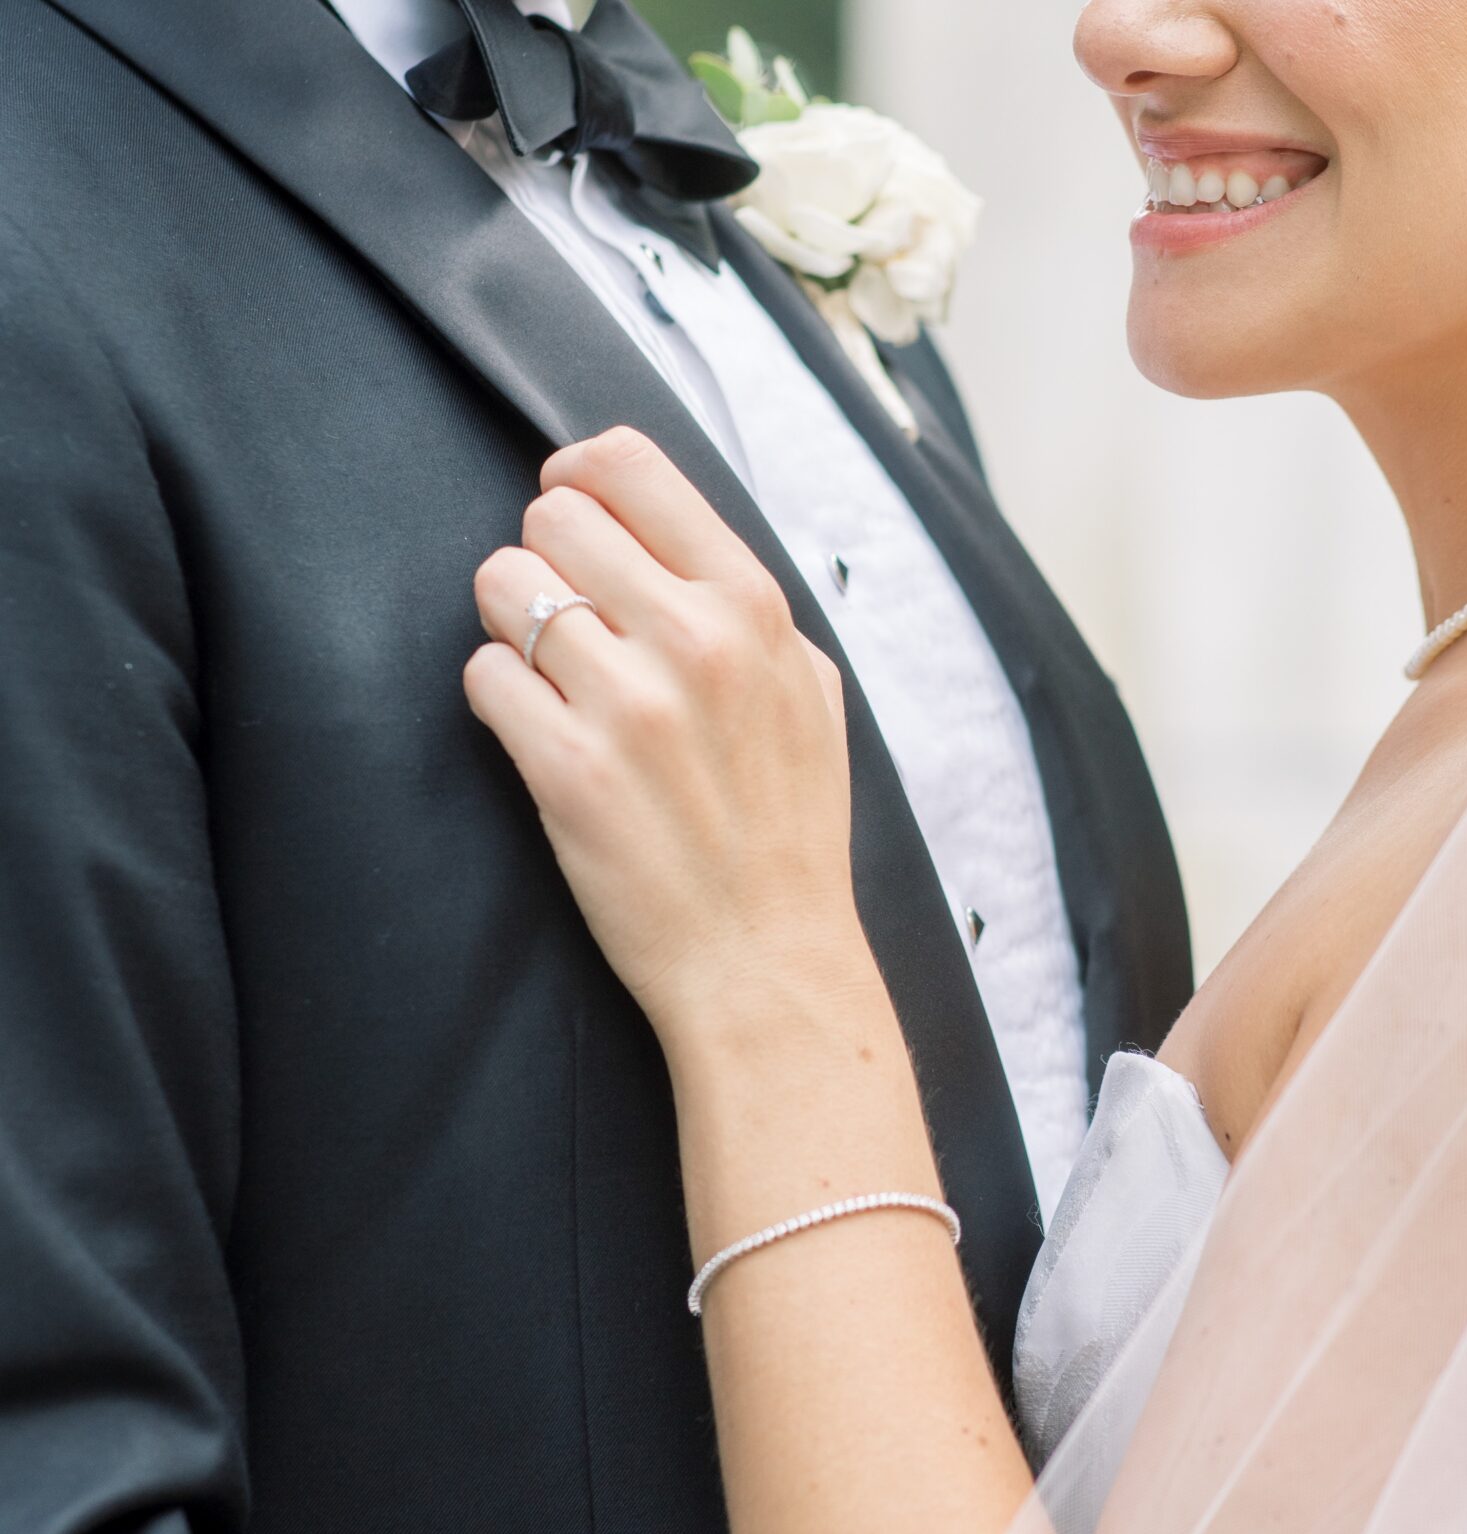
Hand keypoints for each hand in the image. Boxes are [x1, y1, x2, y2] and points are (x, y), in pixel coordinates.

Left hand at [466, 430, 862, 1052]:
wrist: (767, 961)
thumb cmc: (787, 832)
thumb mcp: (807, 692)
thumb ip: (744, 604)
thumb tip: (662, 532)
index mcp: (753, 605)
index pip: (628, 464)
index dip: (577, 481)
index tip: (570, 520)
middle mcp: (693, 640)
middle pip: (550, 518)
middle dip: (544, 565)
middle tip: (566, 629)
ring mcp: (629, 706)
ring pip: (502, 587)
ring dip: (510, 630)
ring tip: (550, 684)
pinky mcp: (568, 772)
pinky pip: (483, 677)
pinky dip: (497, 701)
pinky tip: (539, 738)